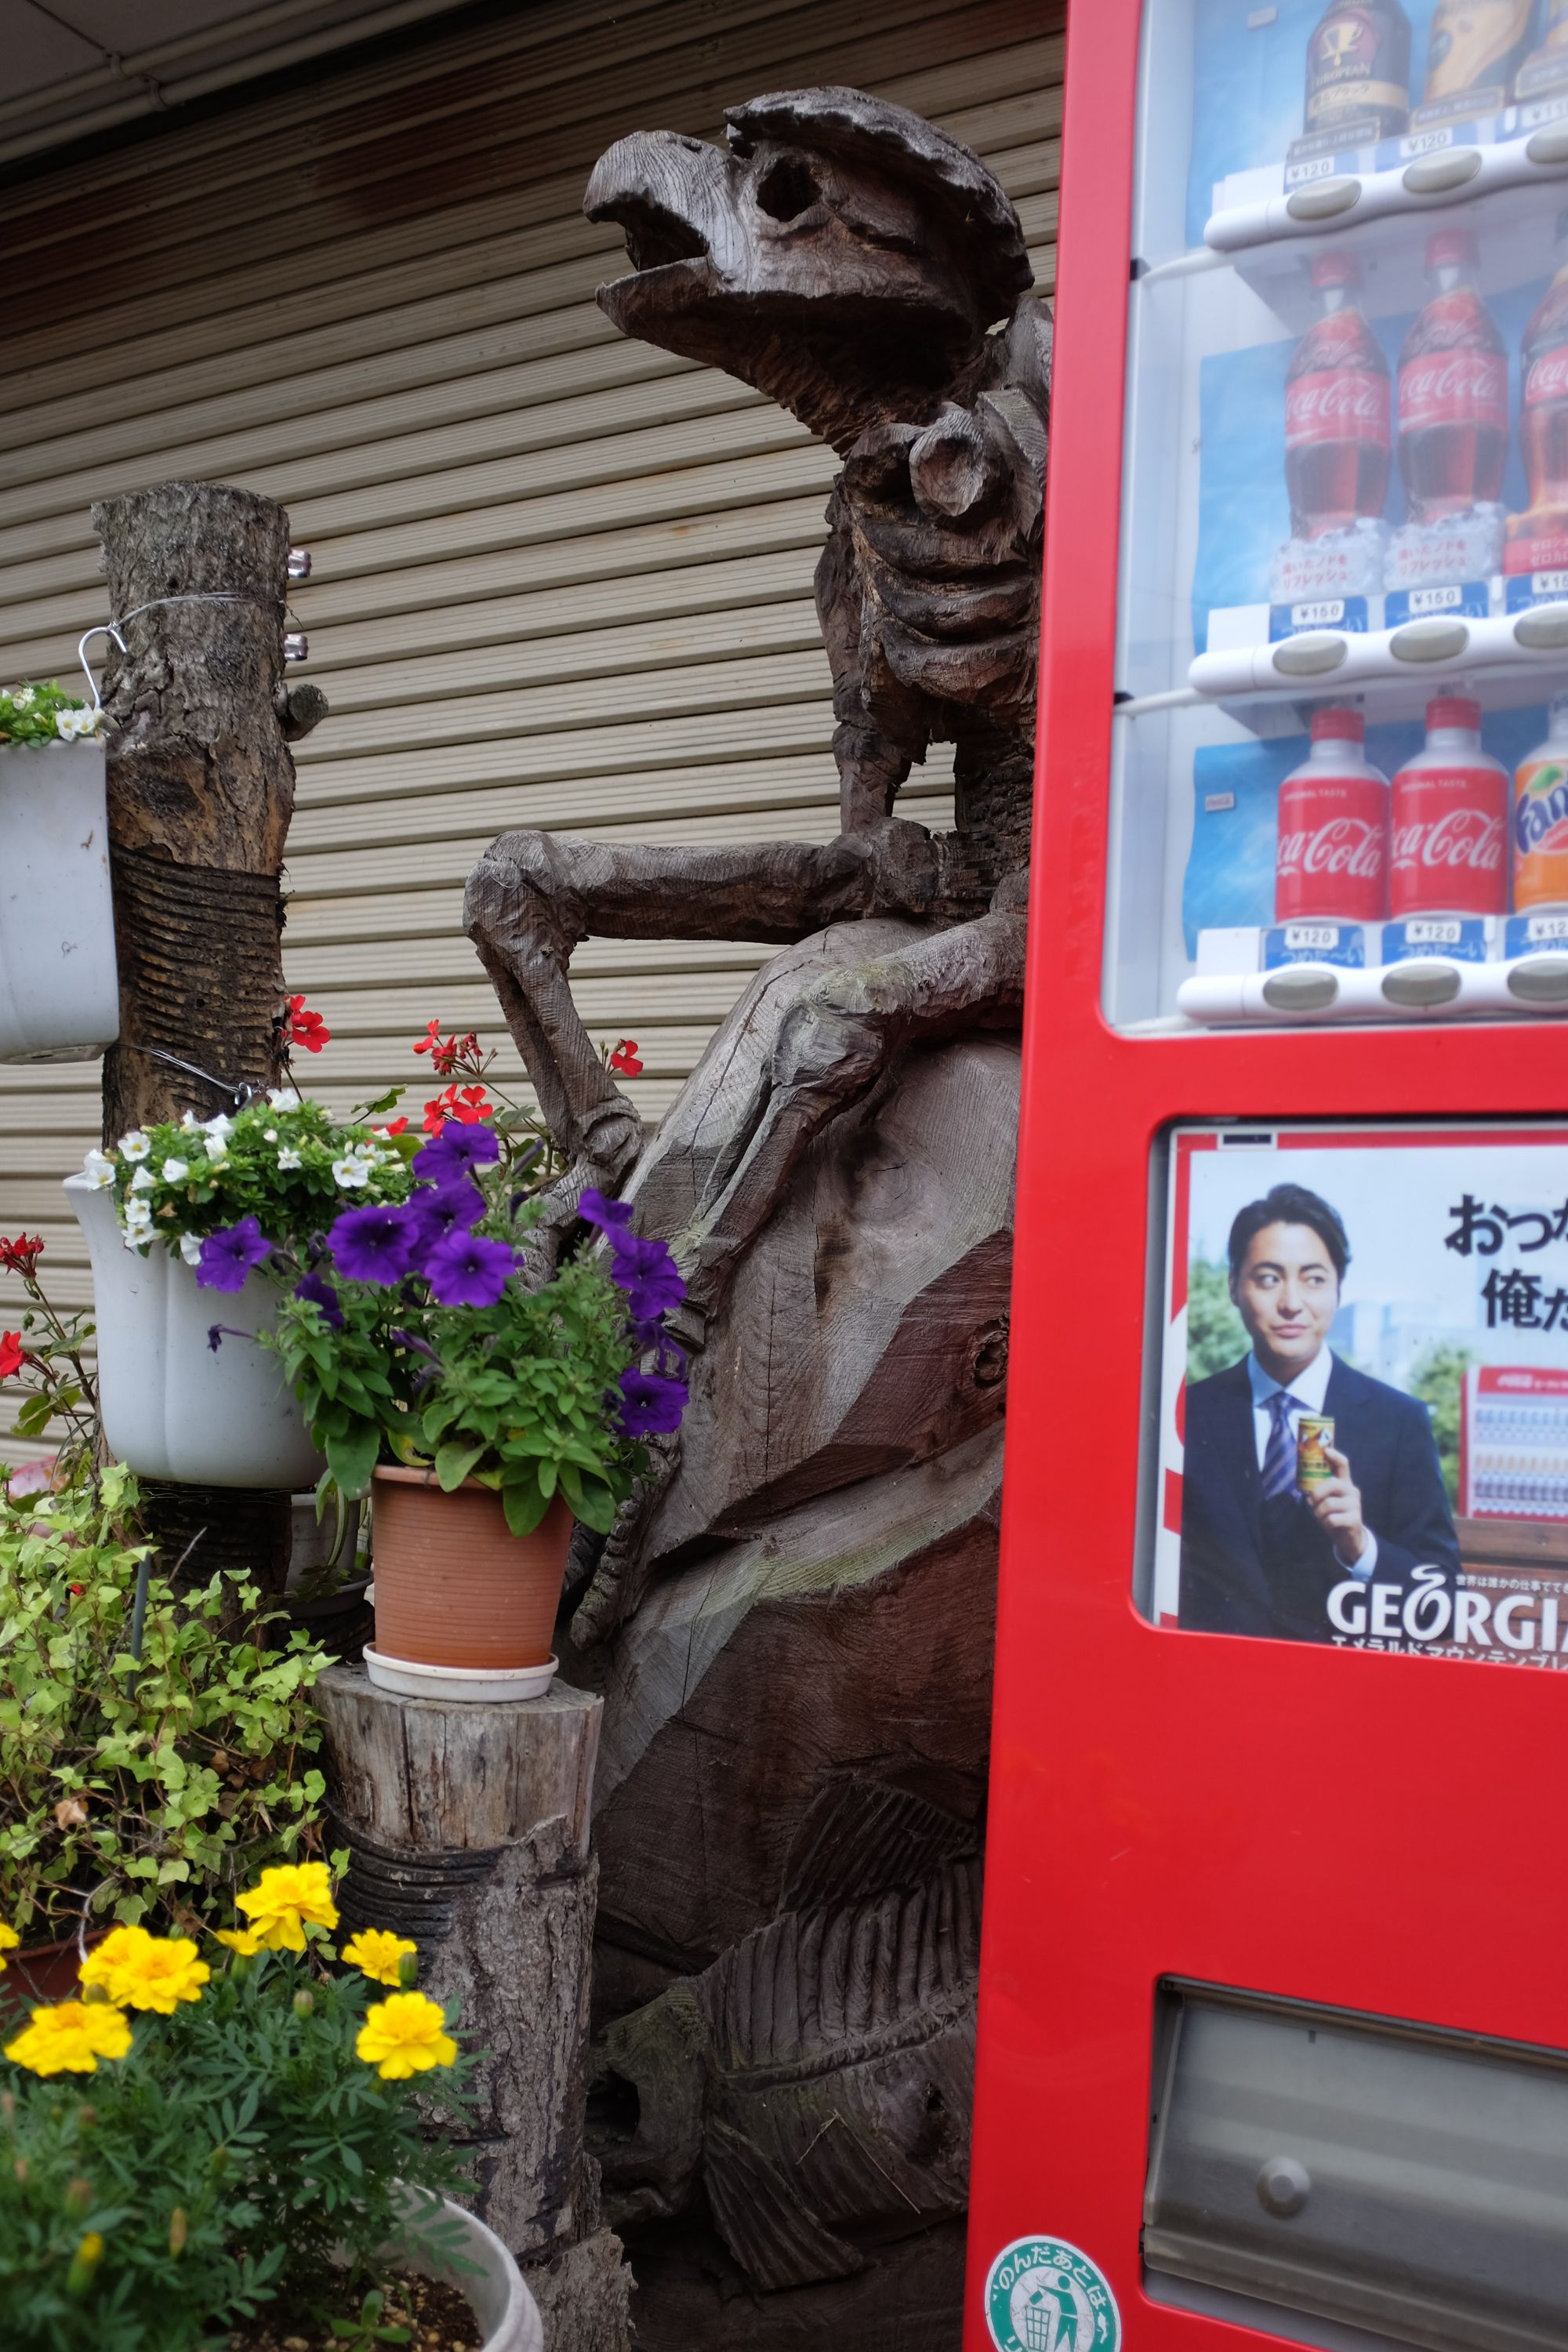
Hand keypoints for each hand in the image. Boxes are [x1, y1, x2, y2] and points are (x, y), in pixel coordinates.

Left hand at [1306, 1446, 1366, 1563]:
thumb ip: (1321, 1490)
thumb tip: (1302, 1480)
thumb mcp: (1327, 1500)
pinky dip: (1326, 1523)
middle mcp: (1352, 1491)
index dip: (1335, 1456)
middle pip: (1332, 1483)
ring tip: (1321, 1516)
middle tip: (1310, 1502)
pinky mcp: (1355, 1519)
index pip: (1343, 1465)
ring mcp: (1355, 1505)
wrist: (1349, 1538)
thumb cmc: (1334, 1515)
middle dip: (1316, 1493)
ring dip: (1319, 1513)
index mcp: (1345, 1484)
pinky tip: (1330, 1525)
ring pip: (1329, 1504)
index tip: (1325, 1450)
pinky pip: (1332, 1519)